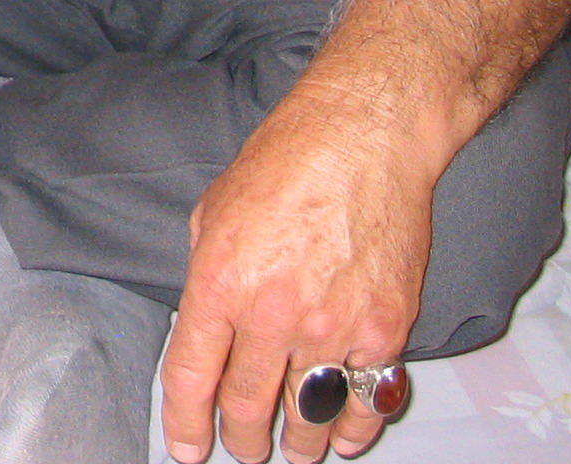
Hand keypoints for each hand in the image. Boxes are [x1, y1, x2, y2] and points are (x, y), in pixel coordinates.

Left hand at [160, 93, 429, 463]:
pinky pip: (367, 400)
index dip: (185, 424)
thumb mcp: (214, 213)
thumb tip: (210, 333)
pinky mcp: (386, 329)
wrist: (364, 137)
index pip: (192, 377)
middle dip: (240, 439)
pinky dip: (354, 427)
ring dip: (296, 443)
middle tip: (241, 447)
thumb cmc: (285, 162)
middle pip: (247, 407)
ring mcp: (333, 325)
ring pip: (308, 416)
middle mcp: (274, 311)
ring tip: (290, 449)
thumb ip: (208, 279)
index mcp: (220, 281)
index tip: (187, 448)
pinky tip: (343, 434)